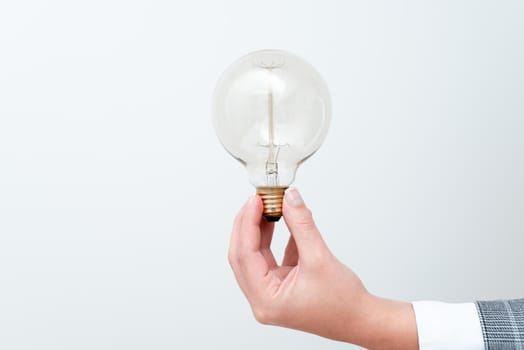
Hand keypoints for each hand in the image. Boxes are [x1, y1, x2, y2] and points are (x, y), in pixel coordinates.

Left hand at [228, 188, 417, 349]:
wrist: (361, 319)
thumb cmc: (343, 302)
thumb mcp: (319, 257)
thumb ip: (302, 224)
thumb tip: (289, 198)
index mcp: (265, 299)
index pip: (244, 254)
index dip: (247, 224)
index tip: (255, 201)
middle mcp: (262, 299)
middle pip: (243, 255)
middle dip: (249, 225)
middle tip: (258, 200)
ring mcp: (270, 293)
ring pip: (255, 255)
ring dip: (261, 230)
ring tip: (268, 206)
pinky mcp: (280, 286)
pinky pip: (270, 258)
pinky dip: (274, 239)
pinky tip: (282, 221)